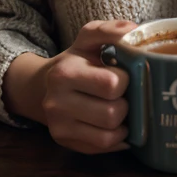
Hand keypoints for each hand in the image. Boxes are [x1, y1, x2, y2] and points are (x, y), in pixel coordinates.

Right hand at [3, 19, 136, 154]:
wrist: (44, 85)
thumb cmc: (75, 60)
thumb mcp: (87, 39)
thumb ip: (108, 30)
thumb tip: (133, 29)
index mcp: (65, 73)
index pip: (112, 84)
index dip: (126, 79)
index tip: (122, 74)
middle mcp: (57, 103)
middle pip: (113, 113)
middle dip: (125, 103)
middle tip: (123, 93)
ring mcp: (59, 126)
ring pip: (109, 135)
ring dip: (123, 122)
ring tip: (120, 107)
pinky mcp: (64, 142)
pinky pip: (103, 147)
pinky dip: (116, 137)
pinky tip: (116, 124)